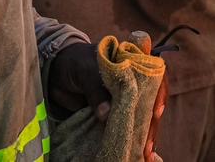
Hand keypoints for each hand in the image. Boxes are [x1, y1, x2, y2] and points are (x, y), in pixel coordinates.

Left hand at [50, 41, 166, 161]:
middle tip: (148, 142)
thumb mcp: (85, 71)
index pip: (154, 77)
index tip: (156, 111)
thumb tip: (106, 115)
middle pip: (149, 102)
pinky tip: (134, 151)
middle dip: (151, 122)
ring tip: (145, 152)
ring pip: (139, 116)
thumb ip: (96, 91)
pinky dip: (128, 138)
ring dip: (142, 133)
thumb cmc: (75, 62)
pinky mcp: (111, 114)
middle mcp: (132, 82)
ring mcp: (122, 99)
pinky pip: (122, 125)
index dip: (159, 94)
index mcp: (132, 63)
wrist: (55, 72)